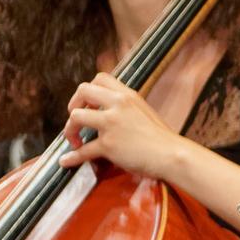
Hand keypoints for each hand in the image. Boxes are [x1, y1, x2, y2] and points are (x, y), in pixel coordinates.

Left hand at [58, 74, 180, 177]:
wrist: (172, 154)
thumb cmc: (161, 138)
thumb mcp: (144, 111)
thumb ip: (126, 108)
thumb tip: (109, 113)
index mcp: (128, 95)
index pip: (100, 78)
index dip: (89, 91)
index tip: (89, 105)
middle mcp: (119, 105)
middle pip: (83, 90)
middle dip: (73, 104)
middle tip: (77, 119)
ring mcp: (112, 124)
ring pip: (76, 116)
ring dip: (70, 129)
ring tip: (74, 141)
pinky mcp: (109, 144)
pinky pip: (83, 150)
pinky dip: (72, 157)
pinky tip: (67, 160)